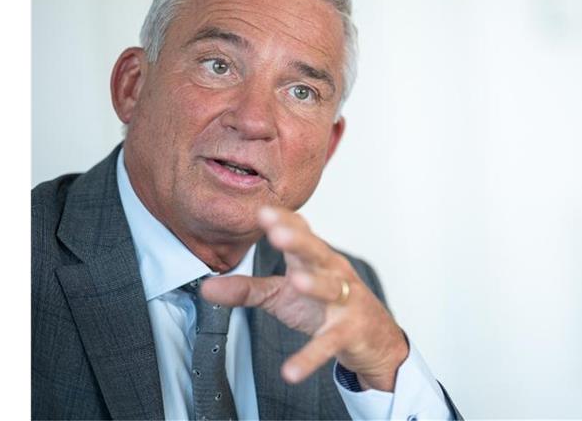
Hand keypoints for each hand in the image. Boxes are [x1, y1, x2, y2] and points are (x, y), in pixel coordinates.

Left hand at [200, 206, 408, 390]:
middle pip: (317, 251)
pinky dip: (309, 357)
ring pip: (331, 288)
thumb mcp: (283, 296)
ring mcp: (345, 301)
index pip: (302, 232)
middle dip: (299, 240)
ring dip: (315, 284)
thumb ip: (246, 289)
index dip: (284, 220)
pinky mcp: (349, 332)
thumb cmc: (327, 308)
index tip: (261, 210)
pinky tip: (291, 370)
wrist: (376, 339)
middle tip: (277, 232)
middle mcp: (333, 273)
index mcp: (316, 259)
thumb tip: (205, 287)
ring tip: (296, 281)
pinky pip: (328, 343)